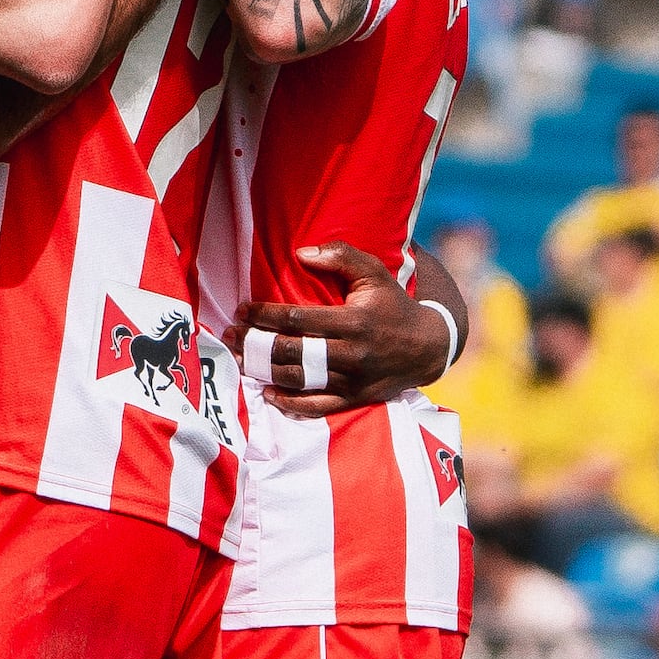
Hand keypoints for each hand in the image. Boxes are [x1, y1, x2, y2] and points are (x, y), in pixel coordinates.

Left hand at [239, 243, 450, 418]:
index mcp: (354, 321)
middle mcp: (351, 353)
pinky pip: (317, 406)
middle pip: (291, 350)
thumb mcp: (375, 272)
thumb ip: (341, 256)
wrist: (427, 347)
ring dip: (264, 371)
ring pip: (299, 378)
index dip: (265, 315)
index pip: (298, 319)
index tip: (243, 310)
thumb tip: (301, 253)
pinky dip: (290, 403)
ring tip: (241, 358)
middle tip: (231, 335)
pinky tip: (268, 393)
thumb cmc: (394, 304)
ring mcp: (351, 380)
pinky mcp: (354, 398)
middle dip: (256, 343)